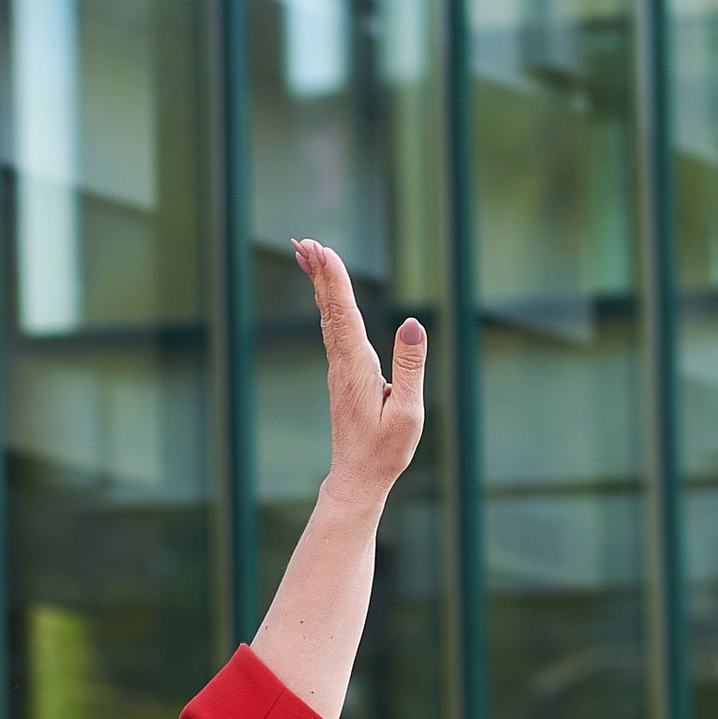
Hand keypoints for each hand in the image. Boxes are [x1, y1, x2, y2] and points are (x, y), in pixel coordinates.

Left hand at [294, 239, 424, 509]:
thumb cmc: (385, 450)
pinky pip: (333, 328)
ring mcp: (340, 368)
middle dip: (319, 272)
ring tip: (309, 254)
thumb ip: (411, 367)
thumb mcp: (407, 412)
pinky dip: (328, 303)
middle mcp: (343, 363)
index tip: (322, 251)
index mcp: (357, 367)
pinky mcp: (343, 374)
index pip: (343, 314)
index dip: (334, 280)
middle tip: (304, 240)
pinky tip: (325, 292)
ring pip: (328, 316)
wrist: (358, 478)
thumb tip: (413, 324)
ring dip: (320, 283)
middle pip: (330, 308)